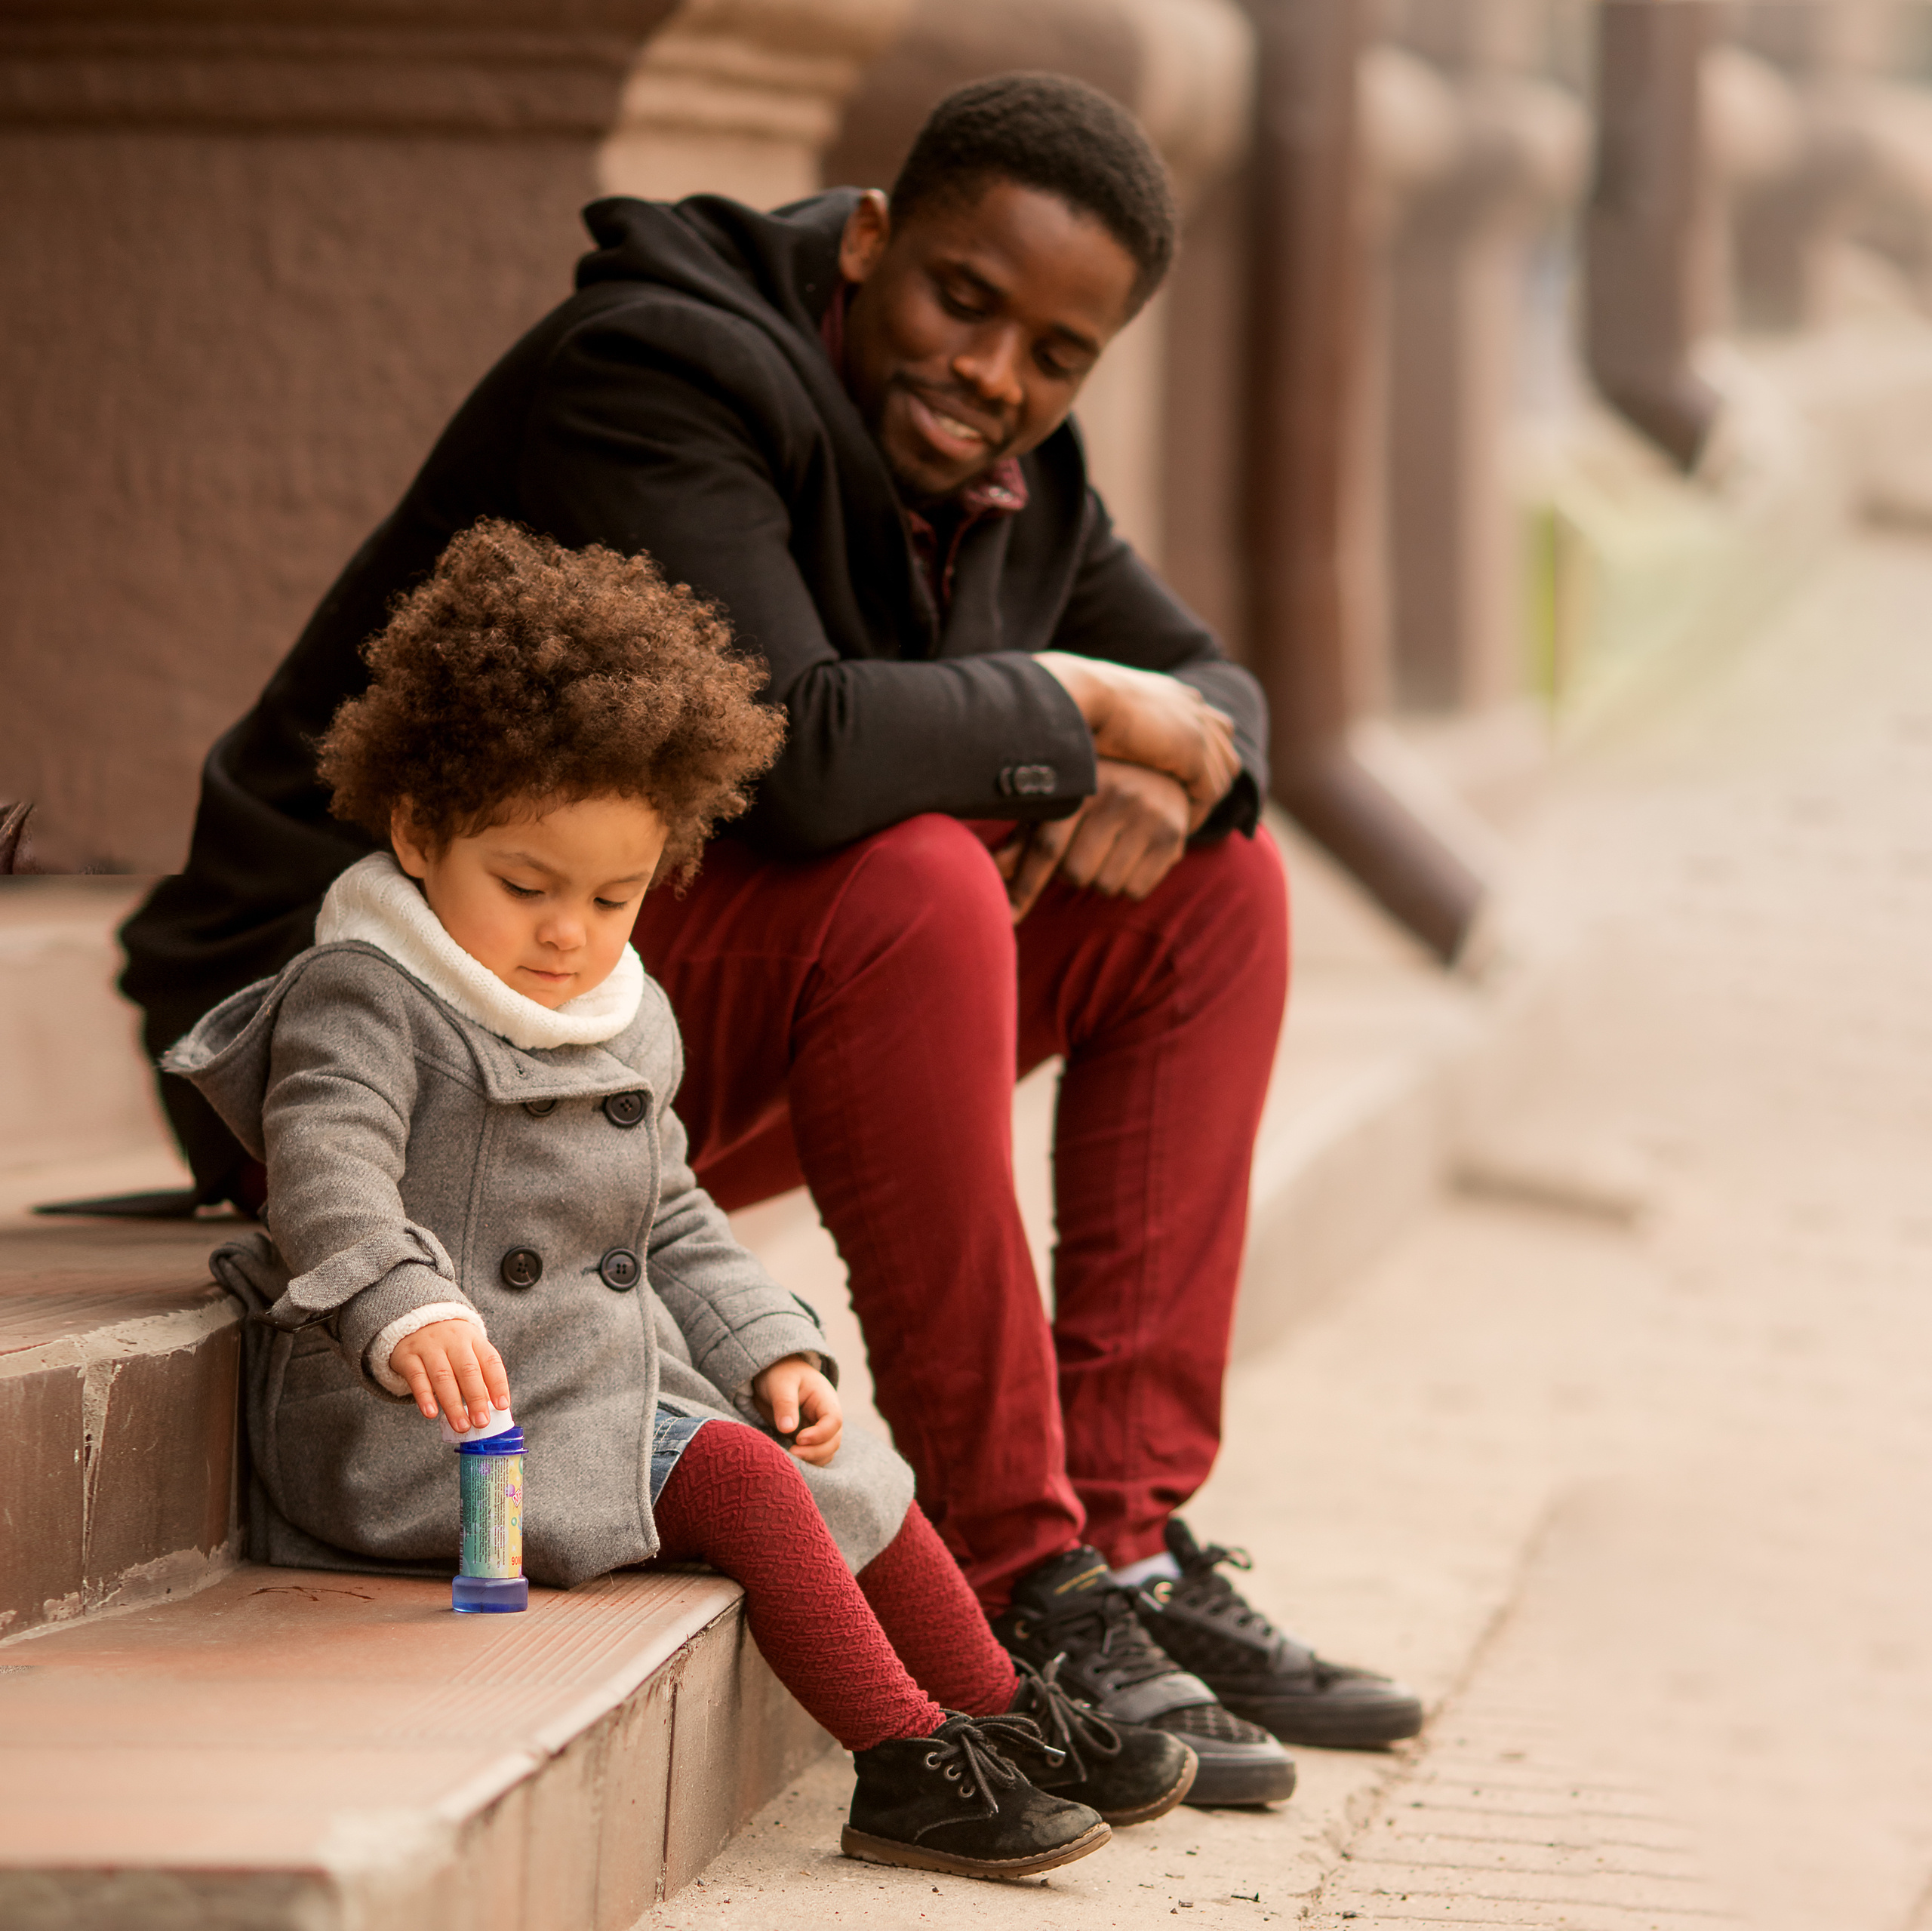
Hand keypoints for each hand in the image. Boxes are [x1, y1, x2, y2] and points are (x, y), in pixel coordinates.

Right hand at [390, 1319, 510, 1431]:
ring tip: (461, 1426)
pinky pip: (417, 1377)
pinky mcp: (408, 1356)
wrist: (416, 1321)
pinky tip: (431, 1413)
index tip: (502, 1406)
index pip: (490, 1361)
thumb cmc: (450, 1345)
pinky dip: (425, 1396)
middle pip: (467, 1370)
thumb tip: (492, 1409)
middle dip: (476, 1399)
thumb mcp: (468, 1352)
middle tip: (481, 1423)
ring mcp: (430, 1347)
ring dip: (453, 1404)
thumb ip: (479, 1377)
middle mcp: (454, 1341)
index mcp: (474, 1340)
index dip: (498, 1384)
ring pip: (443, 1376)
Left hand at [751, 1354, 842, 1465]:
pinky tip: (789, 1459)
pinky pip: (814, 1456)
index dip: (819, 1434)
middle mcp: (826, 1416)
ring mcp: (819, 1429)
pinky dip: (806, 1461)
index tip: (798, 1438)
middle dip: (815, 1452)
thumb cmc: (780, 1374)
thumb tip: (788, 1429)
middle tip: (792, 1453)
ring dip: (811, 1459)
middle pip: (833, 1441)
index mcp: (825, 1399)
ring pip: (826, 1452)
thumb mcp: (780, 1384)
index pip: (834, 1421)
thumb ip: (785, 1404)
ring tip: (788, 1457)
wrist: (775, 1374)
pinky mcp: (808, 1439)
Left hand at [993, 759, 1191, 921]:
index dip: (1024, 887)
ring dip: (1099, 878)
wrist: (1163, 773)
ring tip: (1108, 850)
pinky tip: (1131, 855)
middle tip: (1082, 849)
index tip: (1007, 918)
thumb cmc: (1093, 795)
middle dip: (1071, 873)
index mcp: (1079, 786)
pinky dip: (1127, 884)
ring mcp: (1147, 815)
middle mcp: (1116, 795)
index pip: (1046, 847)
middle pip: (1074, 873)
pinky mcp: (1171, 837)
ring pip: (1104, 885)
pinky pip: (1134, 890)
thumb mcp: (1057, 806)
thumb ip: (1024, 839)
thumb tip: (993, 870)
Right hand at [1035, 654, 1240, 828]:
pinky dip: (1198, 811)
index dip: (1203, 755)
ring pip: (1222, 772)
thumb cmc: (1074, 699)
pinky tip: (1180, 827)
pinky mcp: (1193, 753)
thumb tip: (1100, 731)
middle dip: (1213, 777)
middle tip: (1193, 807)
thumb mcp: (1102, 706)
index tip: (1184, 782)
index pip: (1209, 724)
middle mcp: (1192, 707)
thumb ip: (1115, 719)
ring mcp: (1197, 727)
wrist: (1078, 694)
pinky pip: (1209, 791)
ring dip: (1206, 799)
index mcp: (1174, 693)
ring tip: (1185, 823)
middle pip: (1224, 746)